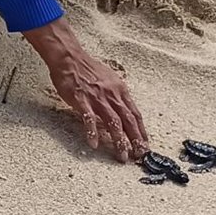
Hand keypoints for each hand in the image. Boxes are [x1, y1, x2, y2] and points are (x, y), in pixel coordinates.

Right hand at [24, 18, 147, 161]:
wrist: (70, 58)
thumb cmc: (88, 69)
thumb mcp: (110, 80)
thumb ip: (117, 96)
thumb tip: (123, 110)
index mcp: (120, 91)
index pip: (135, 114)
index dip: (141, 131)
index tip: (145, 145)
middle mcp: (112, 95)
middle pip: (128, 121)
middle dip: (135, 140)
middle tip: (138, 156)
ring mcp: (97, 98)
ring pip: (113, 122)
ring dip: (119, 141)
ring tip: (121, 156)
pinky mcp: (82, 100)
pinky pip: (89, 119)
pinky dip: (92, 132)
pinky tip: (94, 144)